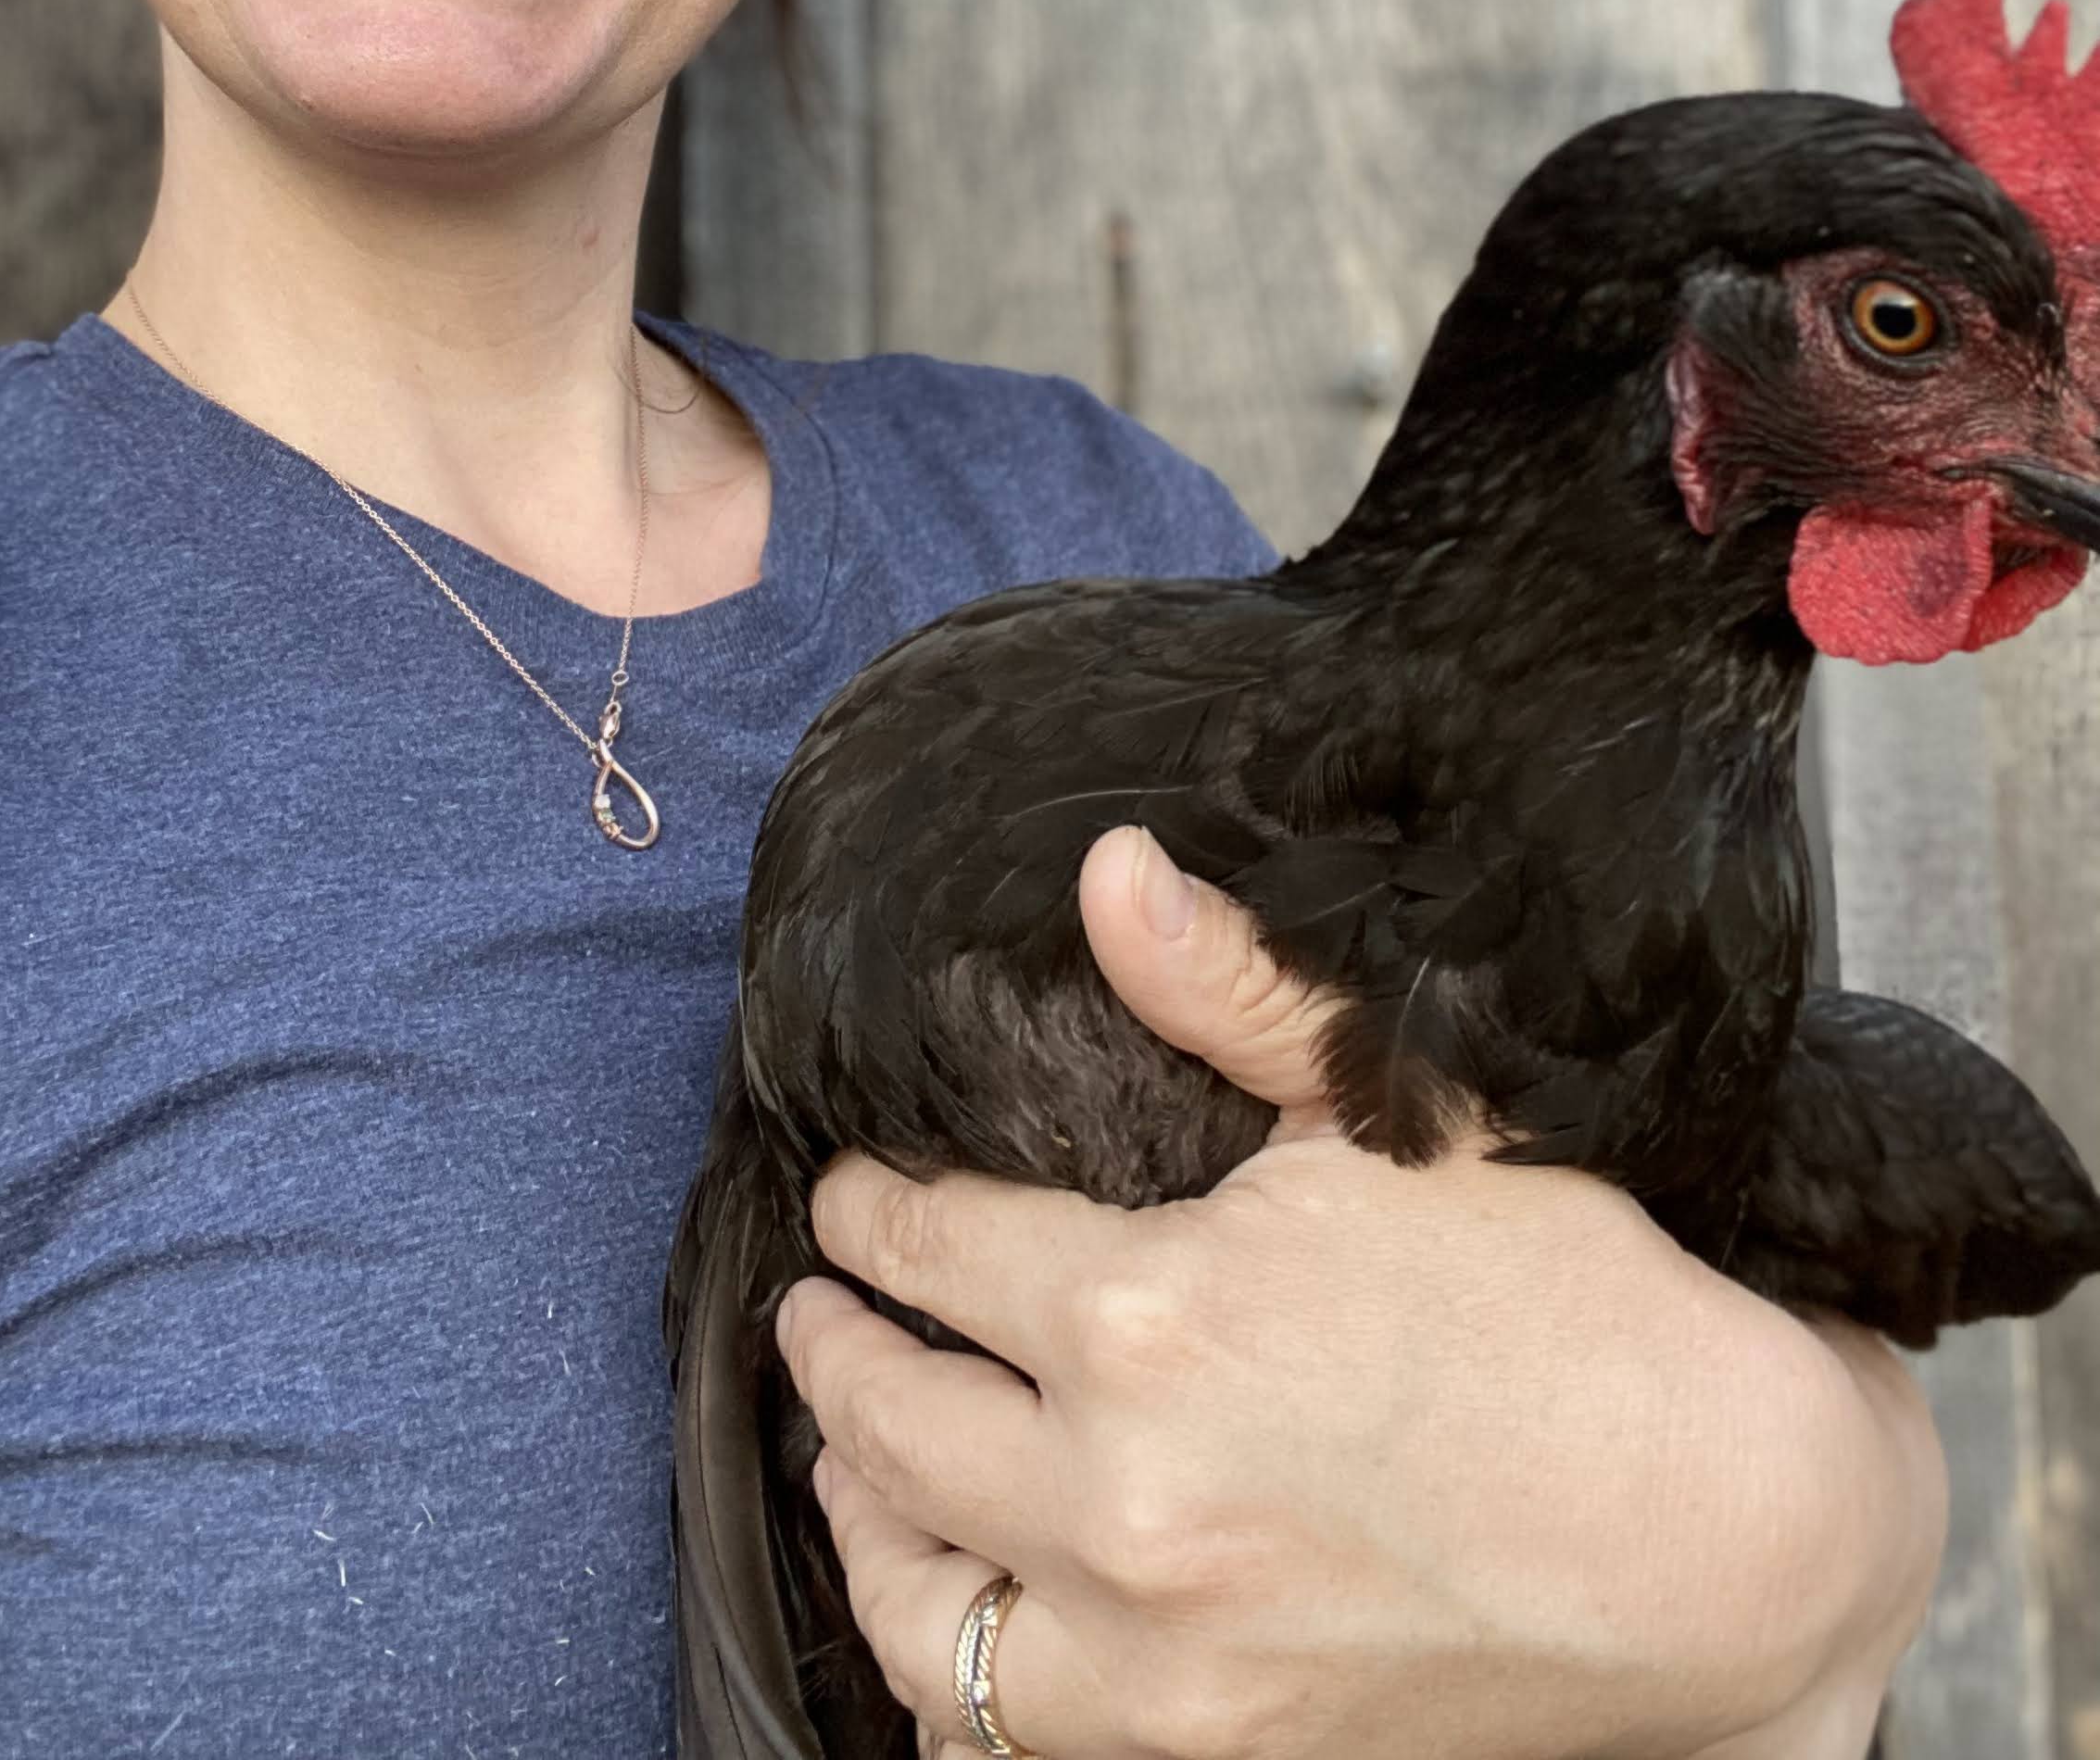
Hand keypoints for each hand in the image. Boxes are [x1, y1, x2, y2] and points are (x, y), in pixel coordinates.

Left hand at [775, 827, 1945, 1759]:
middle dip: (833, 1340)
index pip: (939, 1249)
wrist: (1727, 1532)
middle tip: (815, 1299)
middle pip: (894, 1413)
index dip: (874, 1212)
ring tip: (844, 1450)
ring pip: (917, 1595)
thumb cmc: (1573, 1299)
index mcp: (1157, 1316)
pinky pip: (998, 1729)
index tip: (853, 1193)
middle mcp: (1127, 1500)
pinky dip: (942, 1665)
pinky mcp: (1208, 1755)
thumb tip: (1110, 871)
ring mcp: (1161, 1656)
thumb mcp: (1402, 1109)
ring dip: (860, 1508)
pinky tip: (944, 1602)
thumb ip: (1229, 991)